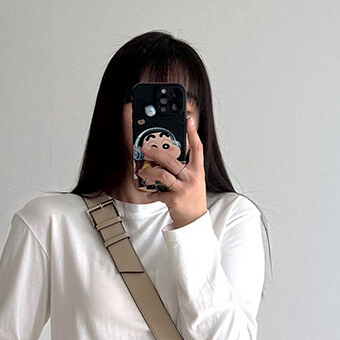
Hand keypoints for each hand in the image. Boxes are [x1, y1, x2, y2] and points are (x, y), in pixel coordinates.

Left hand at [137, 113, 206, 229]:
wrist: (194, 220)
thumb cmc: (192, 198)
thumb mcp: (194, 180)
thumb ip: (186, 167)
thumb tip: (169, 154)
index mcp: (198, 170)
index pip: (197, 148)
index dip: (193, 133)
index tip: (189, 120)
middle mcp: (192, 177)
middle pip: (172, 160)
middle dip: (155, 153)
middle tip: (144, 149)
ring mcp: (183, 188)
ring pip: (162, 175)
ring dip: (149, 172)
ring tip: (142, 172)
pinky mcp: (175, 200)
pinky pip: (158, 193)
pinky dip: (151, 193)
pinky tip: (148, 193)